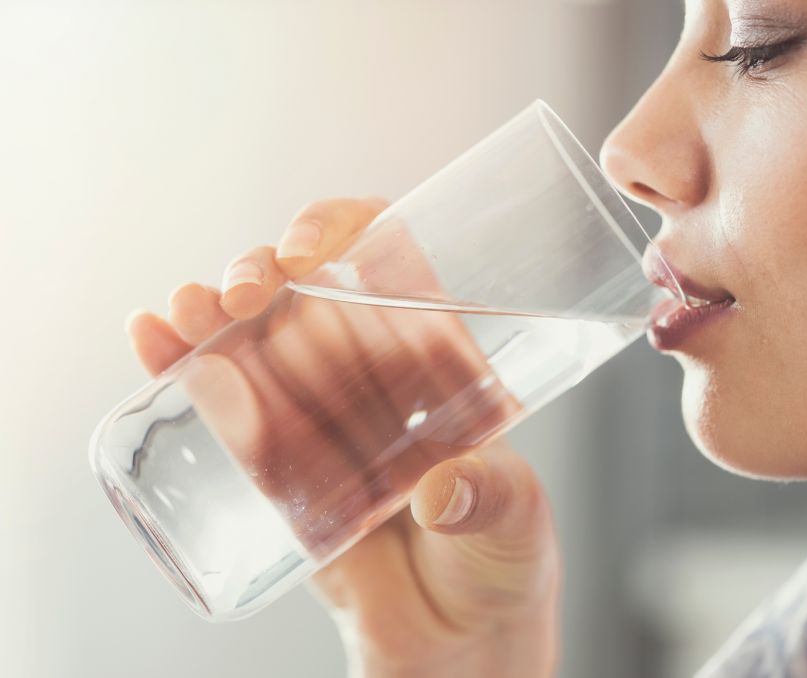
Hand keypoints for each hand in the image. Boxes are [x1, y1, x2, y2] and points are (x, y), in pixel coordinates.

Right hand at [126, 198, 561, 676]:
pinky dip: (186, 373)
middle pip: (309, 296)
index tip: (312, 248)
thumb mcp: (517, 519)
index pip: (391, 264)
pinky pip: (231, 413)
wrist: (459, 642)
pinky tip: (152, 342)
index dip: (347, 231)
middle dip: (265, 276)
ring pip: (258, 345)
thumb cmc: (504, 563)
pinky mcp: (280, 470)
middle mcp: (374, 376)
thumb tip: (439, 491)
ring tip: (181, 312)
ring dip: (211, 316)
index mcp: (440, 362)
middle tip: (244, 292)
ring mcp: (321, 418)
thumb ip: (490, 499)